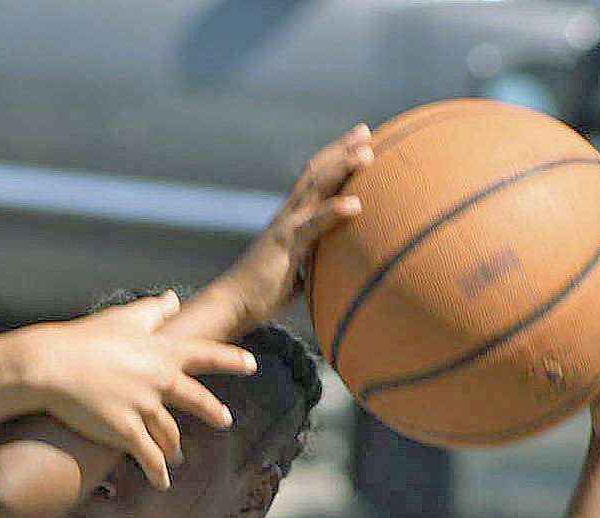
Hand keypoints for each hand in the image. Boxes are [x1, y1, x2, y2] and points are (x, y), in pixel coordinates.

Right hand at [23, 291, 256, 488]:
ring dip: (175, 447)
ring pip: (171, 433)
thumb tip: (174, 298)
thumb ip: (154, 311)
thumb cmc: (82, 339)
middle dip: (212, 412)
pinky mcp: (125, 432)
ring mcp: (144, 408)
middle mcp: (159, 380)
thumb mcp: (122, 318)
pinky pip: (150, 458)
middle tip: (225, 420)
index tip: (252, 365)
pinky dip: (158, 472)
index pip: (206, 355)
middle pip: (197, 400)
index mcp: (161, 352)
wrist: (49, 365)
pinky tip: (163, 482)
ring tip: (178, 456)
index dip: (231, 360)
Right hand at [222, 122, 372, 322]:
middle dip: (341, 150)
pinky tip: (355, 204)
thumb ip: (312, 263)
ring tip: (366, 153)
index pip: (314, 180)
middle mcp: (288, 215)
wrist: (233, 303)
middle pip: (316, 173)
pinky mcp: (285, 245)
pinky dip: (333, 212)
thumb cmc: (263, 292)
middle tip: (364, 131)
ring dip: (341, 168)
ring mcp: (286, 227)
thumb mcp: (295, 272)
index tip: (358, 143)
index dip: (334, 159)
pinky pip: (312, 225)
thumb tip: (331, 270)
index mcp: (290, 219)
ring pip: (315, 189)